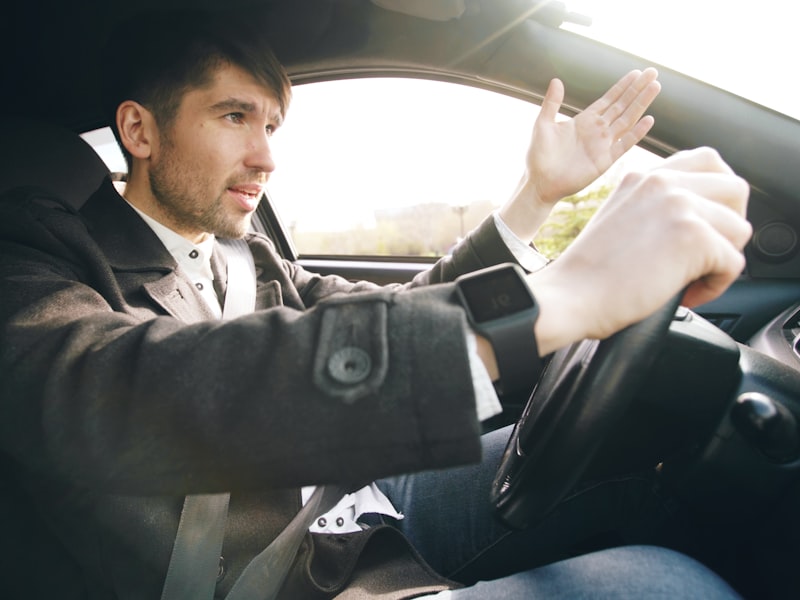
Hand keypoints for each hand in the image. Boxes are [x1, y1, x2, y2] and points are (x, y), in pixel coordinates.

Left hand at [500, 68, 660, 242]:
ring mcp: (603, 145)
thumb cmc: (538, 156)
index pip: (609, 99)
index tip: (637, 73)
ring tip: (655, 87)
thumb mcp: (543, 124)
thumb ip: (552, 103)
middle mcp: (597, 130)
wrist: (540, 182)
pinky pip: (624, 144)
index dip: (623, 86)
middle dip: (637, 89)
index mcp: (584, 120)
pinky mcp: (604, 160)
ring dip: (641, 104)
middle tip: (653, 73)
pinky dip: (636, 133)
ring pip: (627, 120)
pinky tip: (648, 119)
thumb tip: (556, 80)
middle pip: (622, 105)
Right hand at [527, 147, 751, 354]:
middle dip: (729, 225)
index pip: (709, 162)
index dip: (717, 197)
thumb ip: (655, 207)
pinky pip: (734, 263)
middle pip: (736, 189)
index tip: (703, 225)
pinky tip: (684, 294)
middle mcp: (663, 183)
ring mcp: (679, 206)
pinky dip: (714, 286)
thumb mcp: (620, 219)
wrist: (569, 296)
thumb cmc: (588, 274)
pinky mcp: (693, 237)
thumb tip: (700, 218)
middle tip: (704, 254)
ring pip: (740, 229)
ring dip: (722, 259)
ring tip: (689, 278)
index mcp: (645, 177)